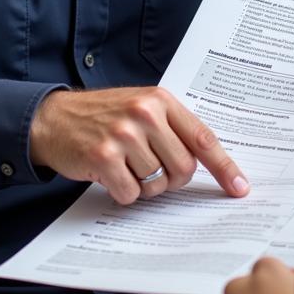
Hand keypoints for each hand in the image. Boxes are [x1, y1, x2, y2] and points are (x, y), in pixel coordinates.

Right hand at [29, 86, 249, 204]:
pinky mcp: (103, 158)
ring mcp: (123, 135)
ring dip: (143, 185)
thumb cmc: (103, 116)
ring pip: (157, 185)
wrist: (53, 118)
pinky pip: (131, 194)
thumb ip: (172, 127)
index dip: (224, 167)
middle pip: (183, 168)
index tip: (239, 188)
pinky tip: (109, 174)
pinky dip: (123, 192)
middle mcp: (144, 114)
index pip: (202, 137)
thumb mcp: (141, 107)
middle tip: (150, 168)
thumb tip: (207, 163)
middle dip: (171, 179)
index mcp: (160, 100)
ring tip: (125, 165)